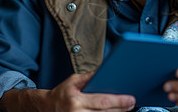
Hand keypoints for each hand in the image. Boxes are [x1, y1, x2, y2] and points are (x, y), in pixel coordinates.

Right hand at [0, 72, 135, 111]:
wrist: (46, 107)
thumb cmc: (61, 93)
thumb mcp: (73, 80)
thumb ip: (89, 77)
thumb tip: (104, 70)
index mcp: (76, 101)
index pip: (102, 101)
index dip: (119, 101)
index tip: (130, 99)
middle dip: (121, 109)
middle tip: (132, 104)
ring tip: (125, 109)